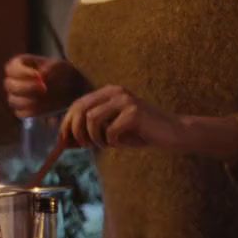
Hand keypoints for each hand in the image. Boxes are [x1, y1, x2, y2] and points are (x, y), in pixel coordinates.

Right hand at [3, 54, 85, 118]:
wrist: (72, 87)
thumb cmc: (63, 72)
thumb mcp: (60, 65)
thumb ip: (50, 68)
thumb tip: (40, 76)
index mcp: (19, 66)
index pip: (11, 69)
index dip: (21, 72)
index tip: (37, 75)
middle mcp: (14, 81)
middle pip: (9, 85)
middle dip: (26, 87)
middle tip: (43, 88)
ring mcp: (17, 96)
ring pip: (13, 100)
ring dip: (28, 101)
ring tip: (44, 99)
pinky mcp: (23, 109)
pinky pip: (21, 113)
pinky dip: (31, 112)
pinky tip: (43, 108)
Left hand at [61, 85, 183, 149]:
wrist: (174, 133)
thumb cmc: (141, 133)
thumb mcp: (111, 130)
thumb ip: (90, 131)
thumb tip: (65, 140)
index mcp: (108, 92)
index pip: (77, 104)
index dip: (67, 122)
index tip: (63, 139)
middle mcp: (115, 92)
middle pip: (81, 110)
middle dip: (76, 131)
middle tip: (83, 145)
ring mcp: (125, 100)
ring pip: (92, 119)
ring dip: (95, 137)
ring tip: (106, 144)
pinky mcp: (134, 112)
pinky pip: (110, 130)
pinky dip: (111, 141)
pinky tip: (120, 143)